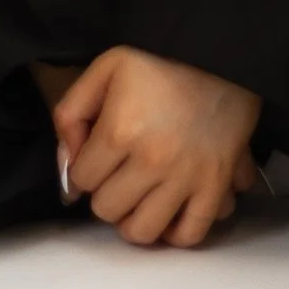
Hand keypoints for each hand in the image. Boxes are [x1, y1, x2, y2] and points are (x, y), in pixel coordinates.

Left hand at [49, 45, 265, 248]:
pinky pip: (190, 234)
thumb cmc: (158, 61)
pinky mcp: (216, 186)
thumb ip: (71, 115)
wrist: (221, 54)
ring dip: (134, 218)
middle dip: (105, 193)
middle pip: (107, 210)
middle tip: (117, 174)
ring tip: (138, 198)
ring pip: (143, 232)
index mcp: (120, 131)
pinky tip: (168, 213)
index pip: (81, 180)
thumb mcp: (103, 70)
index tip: (97, 155)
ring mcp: (187, 178)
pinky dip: (174, 233)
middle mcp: (152, 161)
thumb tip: (67, 170)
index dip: (84, 168)